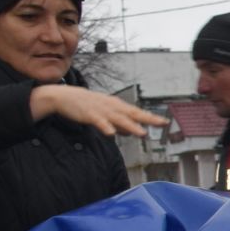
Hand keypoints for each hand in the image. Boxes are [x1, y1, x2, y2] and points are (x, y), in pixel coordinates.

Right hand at [31, 85, 170, 136]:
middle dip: (148, 119)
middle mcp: (112, 107)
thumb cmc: (87, 106)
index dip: (151, 117)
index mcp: (117, 106)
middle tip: (162, 123)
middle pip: (133, 113)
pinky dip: (105, 127)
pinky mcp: (89, 115)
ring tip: (142, 133)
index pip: (137, 112)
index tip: (165, 122)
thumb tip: (132, 132)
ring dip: (131, 126)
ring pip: (119, 119)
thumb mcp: (106, 114)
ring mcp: (101, 110)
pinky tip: (112, 133)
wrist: (64, 97)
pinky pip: (99, 122)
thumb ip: (119, 123)